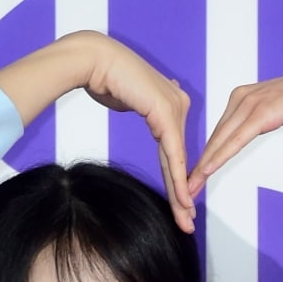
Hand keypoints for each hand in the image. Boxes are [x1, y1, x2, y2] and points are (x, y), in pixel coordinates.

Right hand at [79, 35, 194, 233]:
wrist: (94, 59)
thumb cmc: (104, 75)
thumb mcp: (130, 100)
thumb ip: (145, 110)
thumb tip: (149, 113)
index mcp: (171, 102)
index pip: (174, 150)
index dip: (177, 179)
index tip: (180, 205)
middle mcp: (178, 104)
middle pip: (179, 159)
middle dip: (182, 194)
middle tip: (188, 221)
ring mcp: (175, 107)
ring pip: (178, 161)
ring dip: (180, 194)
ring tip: (186, 220)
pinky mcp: (167, 112)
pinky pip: (173, 154)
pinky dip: (177, 179)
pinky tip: (182, 200)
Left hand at [188, 66, 282, 193]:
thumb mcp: (279, 111)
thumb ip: (262, 119)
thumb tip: (253, 130)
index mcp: (243, 96)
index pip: (219, 132)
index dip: (206, 156)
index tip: (193, 176)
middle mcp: (242, 96)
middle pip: (215, 138)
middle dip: (198, 165)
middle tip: (182, 189)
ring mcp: (251, 102)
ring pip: (221, 141)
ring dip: (203, 166)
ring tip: (188, 188)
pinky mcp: (262, 112)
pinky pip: (235, 140)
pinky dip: (219, 157)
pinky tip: (207, 171)